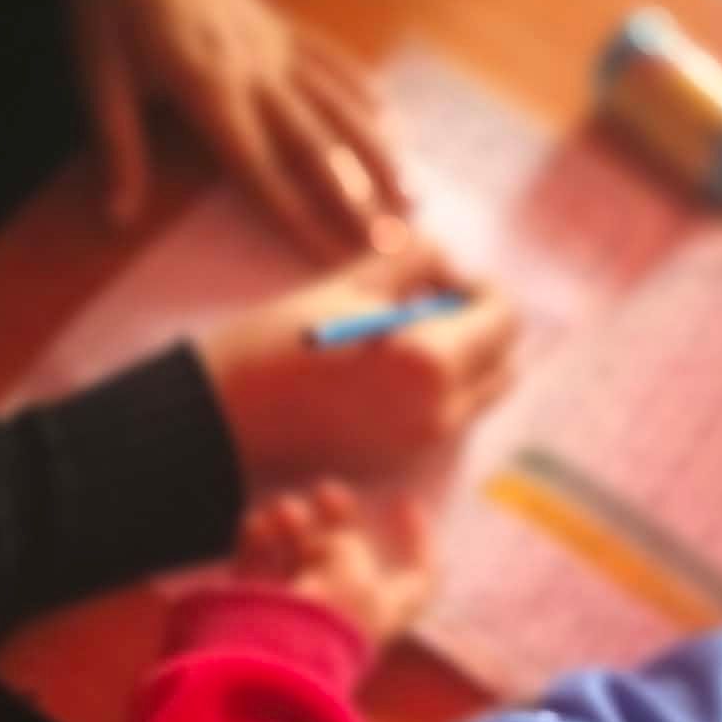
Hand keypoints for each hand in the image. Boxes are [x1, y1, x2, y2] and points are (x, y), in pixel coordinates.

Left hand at [68, 0, 409, 257]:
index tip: (332, 258)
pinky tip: (394, 123)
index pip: (261, 169)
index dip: (298, 218)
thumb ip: (116, 147)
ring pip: (340, 106)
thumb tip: (116, 218)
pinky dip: (366, 95)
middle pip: (317, 147)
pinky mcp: (280, 22)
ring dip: (380, 154)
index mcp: (207, 89)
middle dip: (359, 200)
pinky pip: (333, 61)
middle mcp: (255, 70)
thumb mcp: (95, 72)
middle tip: (394, 243)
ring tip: (412, 195)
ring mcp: (275, 43)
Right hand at [198, 244, 518, 492]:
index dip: (478, 286)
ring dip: (461, 357)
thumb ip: (413, 263)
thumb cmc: (272, 345)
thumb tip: (447, 260)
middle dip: (479, 324)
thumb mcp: (346, 286)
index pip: (502, 316)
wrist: (218, 421)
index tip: (441, 276)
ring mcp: (423, 444)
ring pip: (479, 392)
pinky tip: (382, 369)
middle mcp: (441, 412)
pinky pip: (446, 418)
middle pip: (502, 360)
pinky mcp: (401, 461)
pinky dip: (437, 388)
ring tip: (400, 334)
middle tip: (427, 302)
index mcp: (433, 362)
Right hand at [236, 481, 432, 648]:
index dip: (418, 539)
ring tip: (283, 510)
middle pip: (348, 556)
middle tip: (326, 491)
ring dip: (294, 524)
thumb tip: (323, 545)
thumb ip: (344, 542)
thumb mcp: (349, 562)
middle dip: (338, 518)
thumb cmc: (327, 611)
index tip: (402, 502)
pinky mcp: (260, 612)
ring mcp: (302, 613)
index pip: (418, 576)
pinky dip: (260, 542)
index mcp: (386, 609)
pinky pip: (262, 570)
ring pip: (301, 557)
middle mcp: (348, 613)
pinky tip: (256, 525)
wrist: (275, 661)